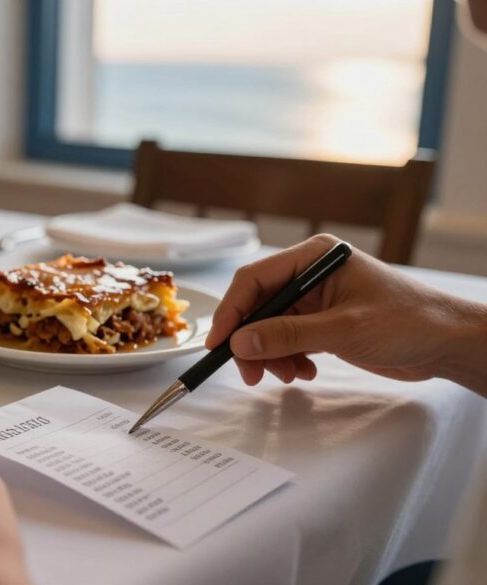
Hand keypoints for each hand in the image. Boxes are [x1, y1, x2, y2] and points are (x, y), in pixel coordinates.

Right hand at [206, 234, 486, 393]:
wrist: (448, 344)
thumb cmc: (410, 322)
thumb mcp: (343, 329)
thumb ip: (287, 335)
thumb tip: (240, 343)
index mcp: (314, 257)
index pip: (255, 279)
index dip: (232, 311)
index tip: (218, 343)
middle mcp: (310, 274)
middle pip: (258, 305)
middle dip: (251, 341)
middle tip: (250, 372)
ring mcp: (316, 300)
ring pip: (269, 327)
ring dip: (270, 355)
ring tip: (288, 375)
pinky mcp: (322, 322)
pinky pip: (287, 339)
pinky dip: (287, 358)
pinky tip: (304, 371)